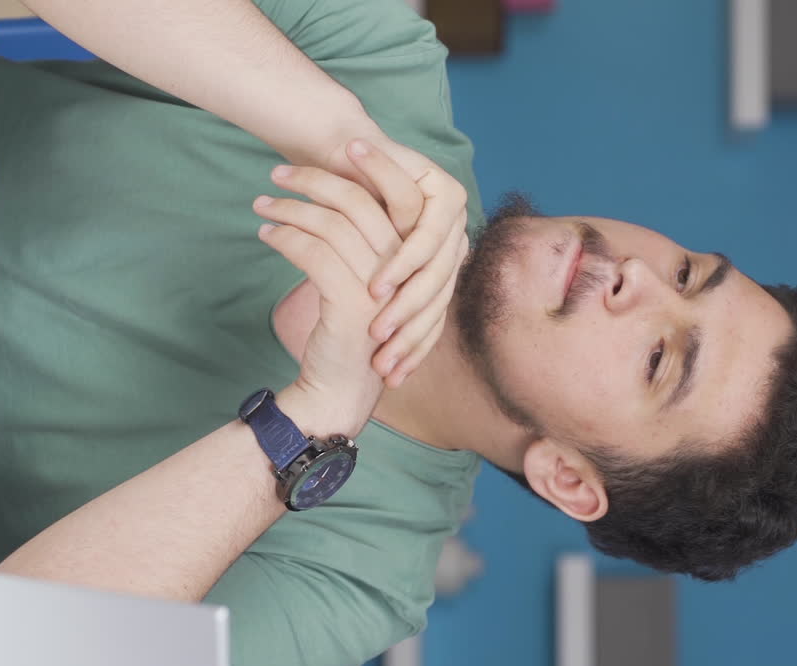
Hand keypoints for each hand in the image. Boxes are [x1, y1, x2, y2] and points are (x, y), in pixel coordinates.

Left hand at [253, 166, 398, 437]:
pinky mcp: (350, 302)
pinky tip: (267, 235)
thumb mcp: (360, 284)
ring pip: (331, 224)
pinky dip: (285, 237)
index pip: (391, 195)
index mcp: (409, 258)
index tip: (328, 149)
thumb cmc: (347, 335)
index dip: (359, 168)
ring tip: (261, 204)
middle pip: (358, 202)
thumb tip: (333, 199)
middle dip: (314, 179)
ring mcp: (379, 285)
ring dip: (290, 208)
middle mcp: (401, 269)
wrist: (341, 391)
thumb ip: (358, 246)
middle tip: (277, 172)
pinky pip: (312, 252)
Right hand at [329, 138, 469, 387]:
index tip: (387, 381)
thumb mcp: (361, 266)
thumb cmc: (344, 212)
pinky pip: (426, 238)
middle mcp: (456, 246)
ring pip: (435, 275)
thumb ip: (374, 300)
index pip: (433, 320)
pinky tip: (380, 284)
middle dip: (407, 337)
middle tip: (380, 362)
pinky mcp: (446, 194)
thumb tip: (372, 352)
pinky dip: (401, 264)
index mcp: (441, 268)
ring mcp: (457, 220)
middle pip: (437, 303)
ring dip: (404, 304)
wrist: (339, 153)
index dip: (411, 352)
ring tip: (377, 326)